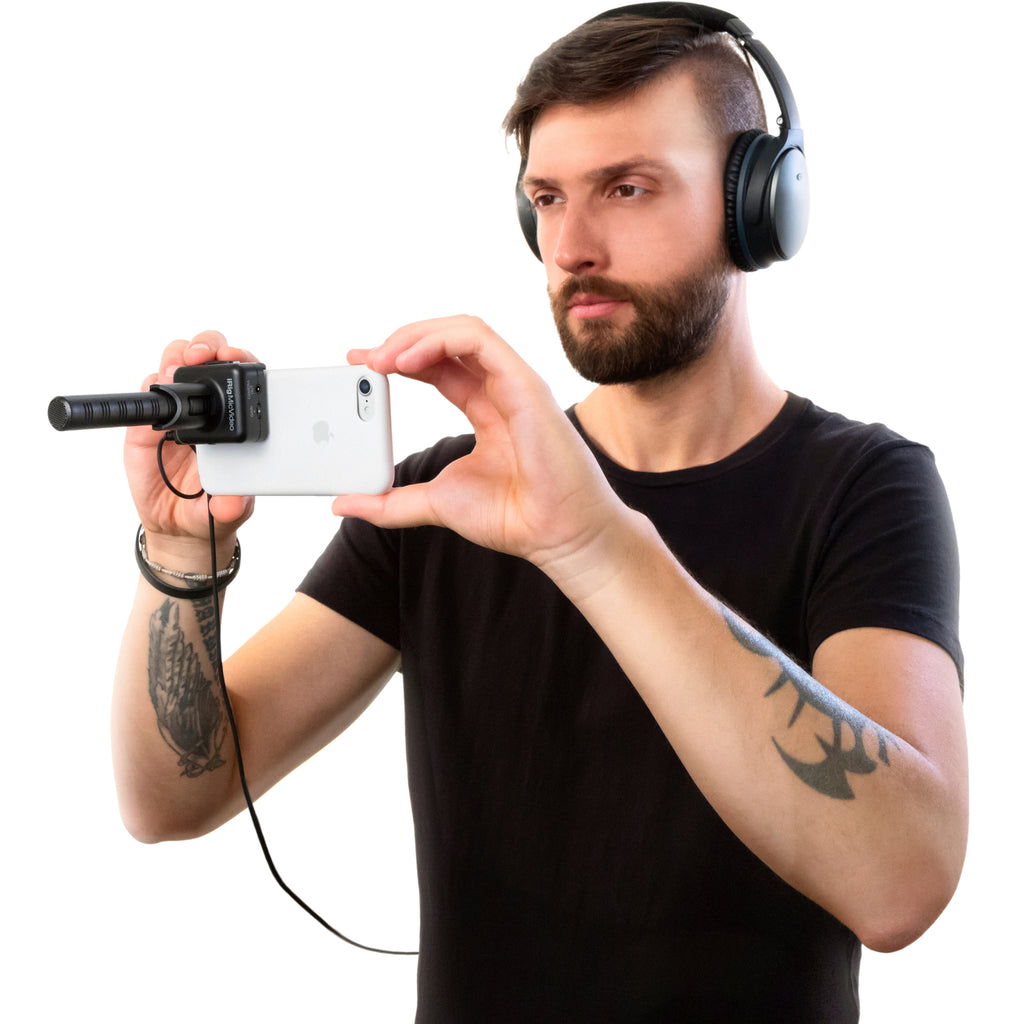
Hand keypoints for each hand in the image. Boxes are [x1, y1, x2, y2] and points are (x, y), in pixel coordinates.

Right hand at [124, 330, 255, 560]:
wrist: (180, 527)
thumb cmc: (213, 508)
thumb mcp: (231, 510)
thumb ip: (233, 504)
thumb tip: (234, 501)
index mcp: (236, 419)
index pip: (241, 377)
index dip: (240, 360)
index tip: (236, 359)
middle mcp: (207, 408)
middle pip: (207, 357)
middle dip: (207, 345)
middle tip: (203, 354)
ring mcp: (175, 412)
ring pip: (174, 365)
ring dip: (176, 357)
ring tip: (177, 368)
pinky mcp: (146, 425)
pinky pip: (147, 396)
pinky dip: (151, 386)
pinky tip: (158, 390)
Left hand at [333, 316, 630, 589]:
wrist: (555, 537)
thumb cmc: (514, 518)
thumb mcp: (433, 504)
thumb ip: (389, 502)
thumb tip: (344, 502)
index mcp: (486, 410)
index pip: (439, 366)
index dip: (399, 357)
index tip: (360, 364)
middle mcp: (502, 390)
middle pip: (448, 341)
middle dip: (401, 341)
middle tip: (364, 359)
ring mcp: (516, 384)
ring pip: (464, 331)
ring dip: (417, 335)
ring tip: (382, 358)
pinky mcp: (525, 385)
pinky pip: (480, 340)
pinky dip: (440, 340)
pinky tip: (408, 360)